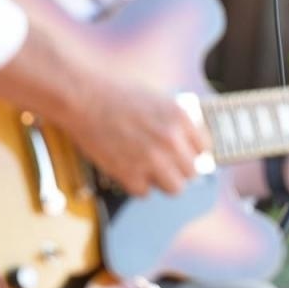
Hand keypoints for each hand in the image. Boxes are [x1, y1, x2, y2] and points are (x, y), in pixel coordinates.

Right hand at [61, 76, 209, 197]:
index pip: (204, 149)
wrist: (84, 99)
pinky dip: (137, 184)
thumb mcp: (158, 99)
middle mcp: (171, 140)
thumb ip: (175, 121)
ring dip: (162, 182)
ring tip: (149, 171)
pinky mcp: (129, 174)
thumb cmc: (117, 94)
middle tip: (164, 164)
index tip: (183, 155)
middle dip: (178, 169)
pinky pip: (144, 192)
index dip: (192, 153)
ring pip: (174, 188)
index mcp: (181, 117)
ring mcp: (152, 160)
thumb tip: (186, 144)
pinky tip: (128, 169)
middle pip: (191, 172)